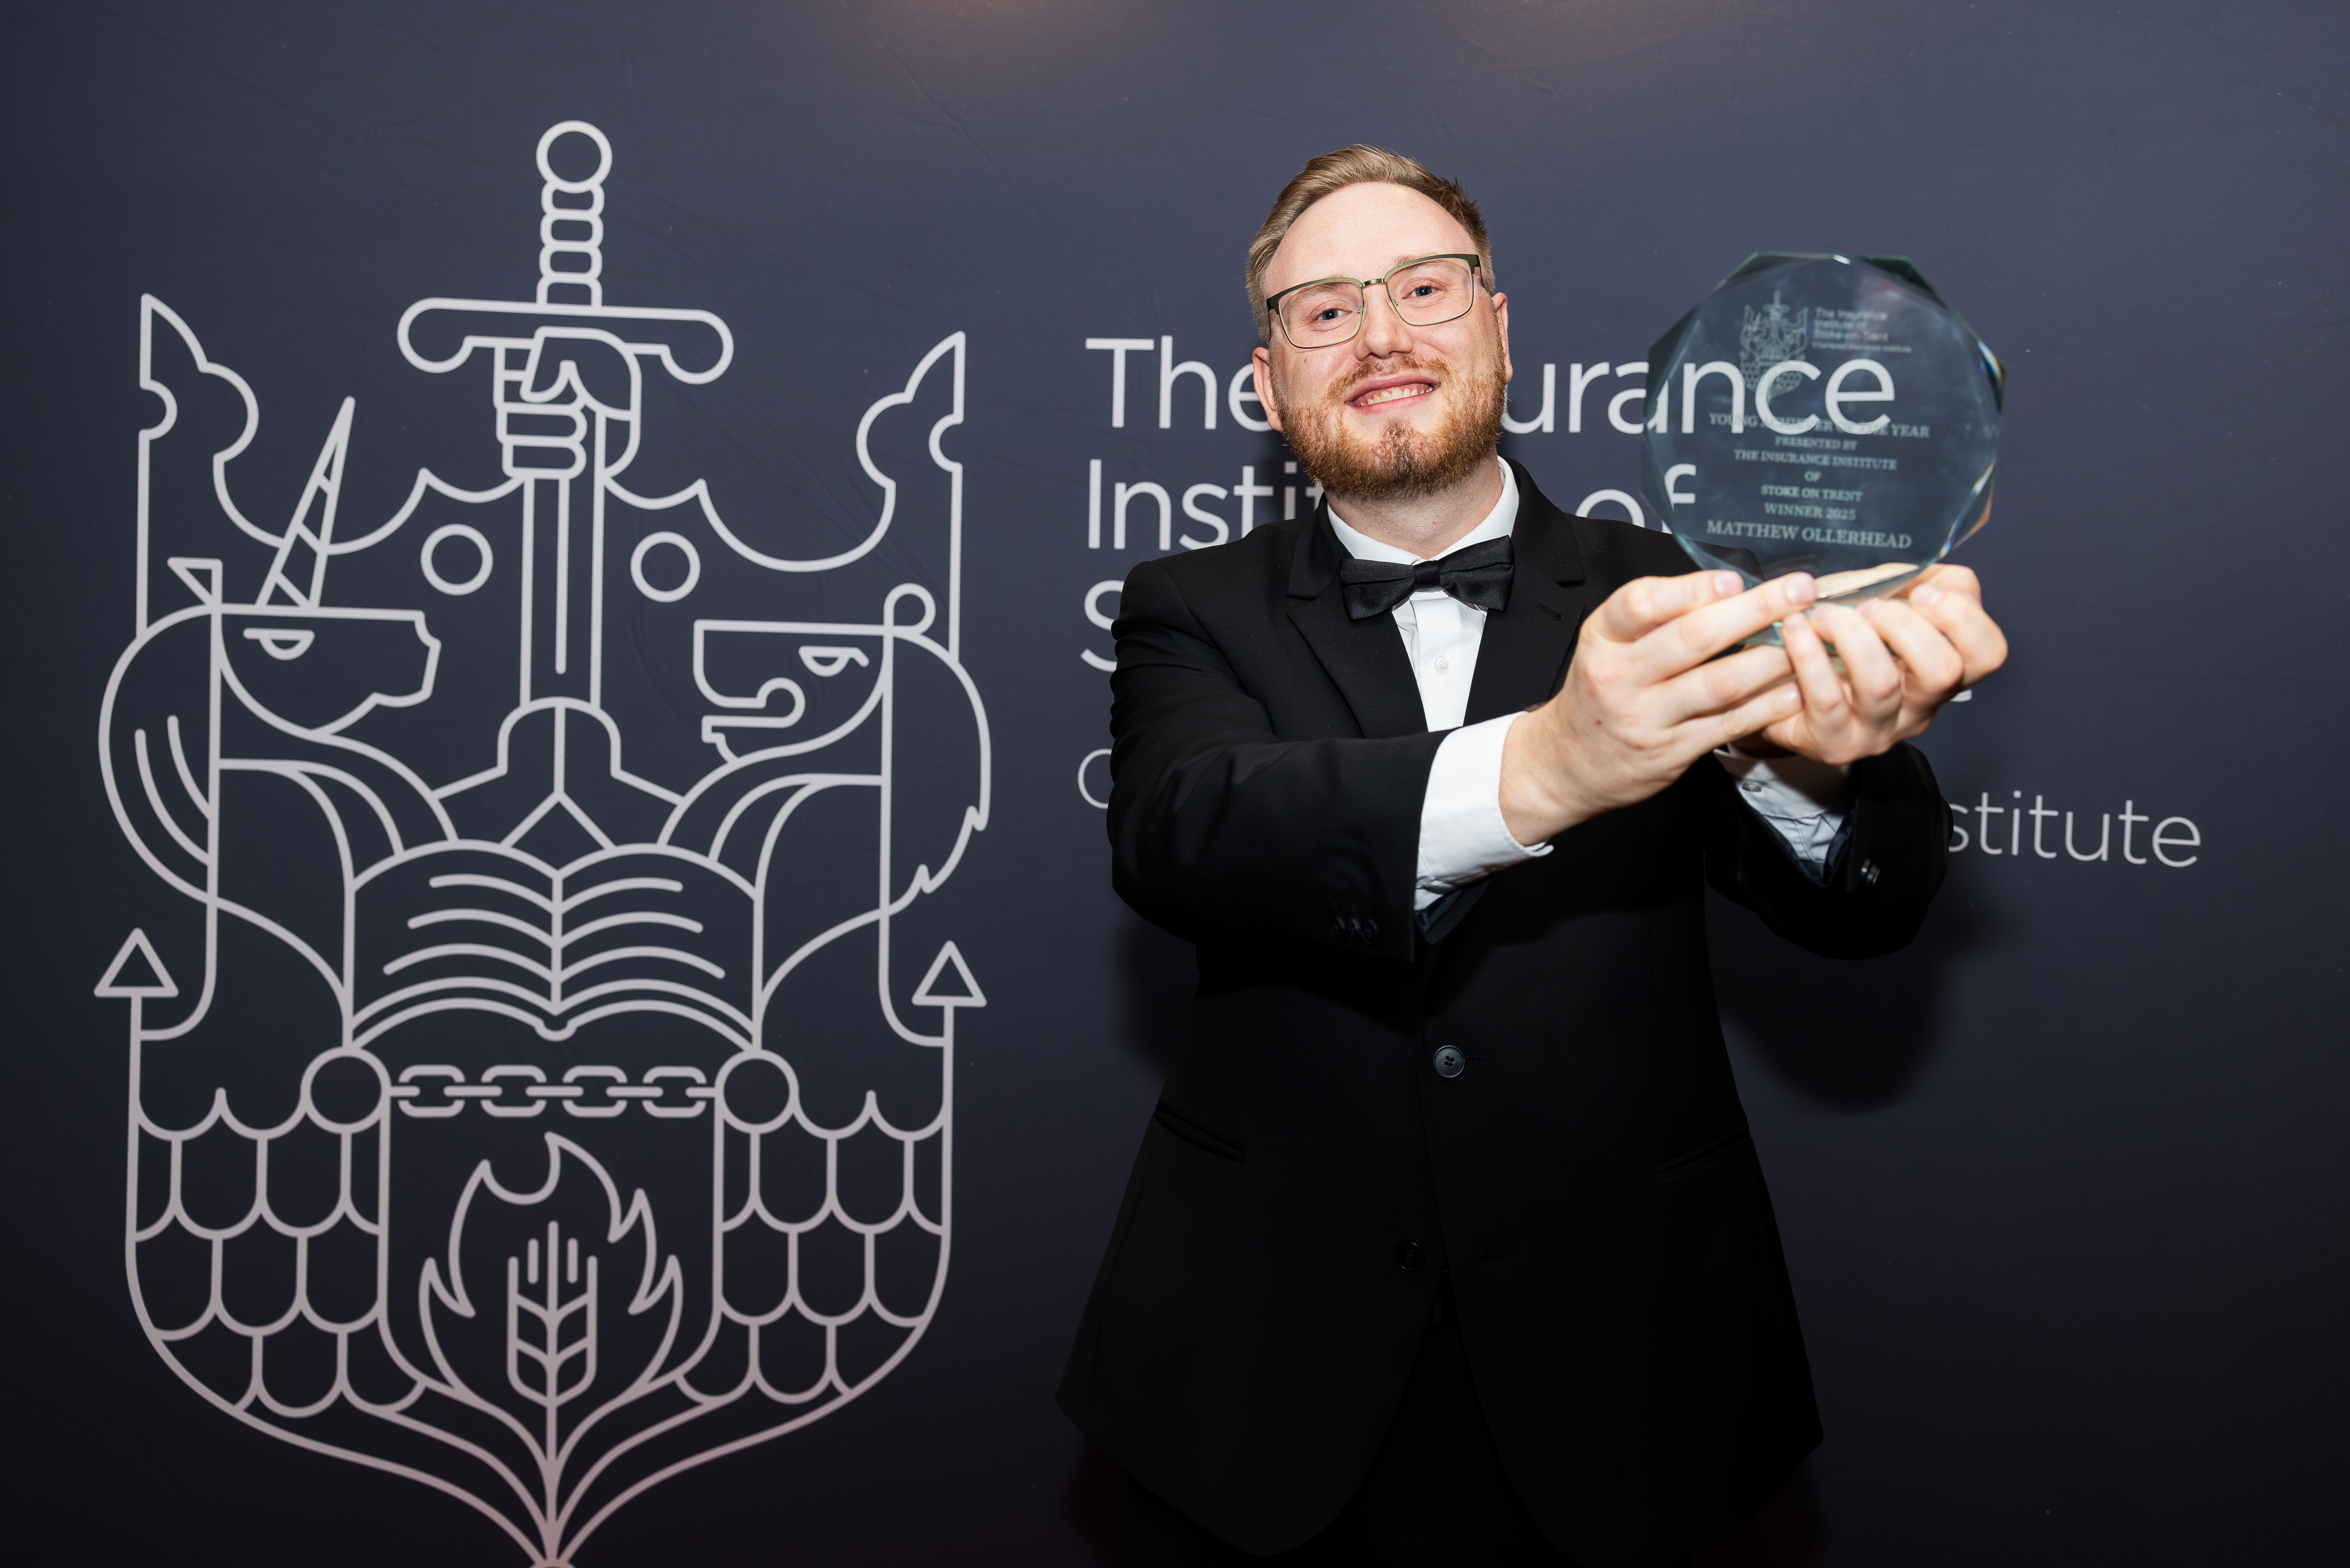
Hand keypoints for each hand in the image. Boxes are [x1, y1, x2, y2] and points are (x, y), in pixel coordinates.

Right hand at [1500, 571, 1813, 842]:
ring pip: (1719, 684)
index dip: (1692, 588)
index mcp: (1602, 639)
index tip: (1735, 579)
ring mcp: (1645, 718)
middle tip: (1799, 591)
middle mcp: (1619, 677)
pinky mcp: (1669, 753)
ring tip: (1805, 639)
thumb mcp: (1608, 644)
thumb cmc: (1602, 690)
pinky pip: (1727, 725)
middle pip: (1692, 638)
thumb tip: (1730, 588)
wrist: (1568, 762)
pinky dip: (1766, 705)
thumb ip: (1656, 617)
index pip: (1640, 603)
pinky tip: (1794, 689)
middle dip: (1754, 611)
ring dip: (1770, 659)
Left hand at [1747, 565, 2007, 764]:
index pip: (1987, 654)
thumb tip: (1948, 582)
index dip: (1961, 617)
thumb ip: (1920, 583)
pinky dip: (1808, 654)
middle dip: (1903, 624)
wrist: (1778, 687)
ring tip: (1822, 615)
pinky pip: (1827, 699)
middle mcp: (1918, 708)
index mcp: (1941, 671)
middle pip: (1943, 671)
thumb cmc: (1835, 640)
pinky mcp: (1834, 744)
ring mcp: (1878, 731)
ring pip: (1882, 684)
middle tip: (1867, 608)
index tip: (1920, 592)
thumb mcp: (1882, 600)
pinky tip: (1795, 630)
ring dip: (1850, 634)